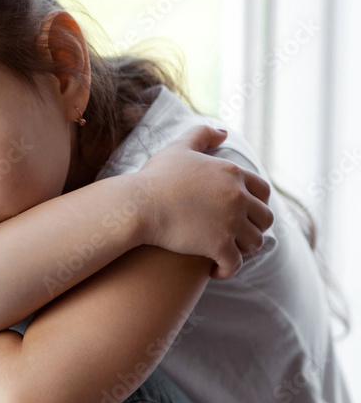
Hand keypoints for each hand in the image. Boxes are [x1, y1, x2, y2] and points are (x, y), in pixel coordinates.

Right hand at [136, 125, 273, 278]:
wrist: (137, 205)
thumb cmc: (153, 178)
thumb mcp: (178, 148)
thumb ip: (202, 135)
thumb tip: (224, 132)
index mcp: (232, 173)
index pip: (263, 191)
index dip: (256, 204)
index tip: (243, 214)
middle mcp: (238, 196)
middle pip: (265, 218)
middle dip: (253, 228)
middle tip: (236, 236)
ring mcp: (230, 222)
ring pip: (254, 242)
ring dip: (243, 250)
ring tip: (227, 253)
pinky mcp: (219, 245)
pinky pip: (235, 263)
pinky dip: (228, 269)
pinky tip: (215, 270)